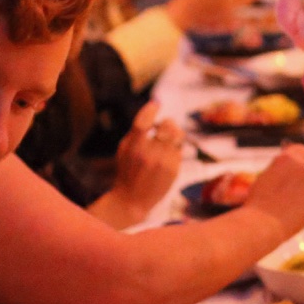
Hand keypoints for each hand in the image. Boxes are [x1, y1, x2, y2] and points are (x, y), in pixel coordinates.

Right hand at [105, 105, 181, 221]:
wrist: (132, 200)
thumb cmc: (127, 170)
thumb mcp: (124, 149)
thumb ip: (137, 132)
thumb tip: (152, 109)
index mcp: (133, 147)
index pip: (143, 122)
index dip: (151, 109)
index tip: (156, 104)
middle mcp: (149, 154)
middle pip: (167, 126)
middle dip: (168, 122)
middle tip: (164, 124)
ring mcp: (163, 162)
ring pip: (178, 135)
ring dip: (175, 131)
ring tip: (168, 136)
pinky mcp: (173, 169)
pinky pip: (179, 150)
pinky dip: (175, 147)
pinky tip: (166, 153)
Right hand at [242, 146, 303, 233]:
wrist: (263, 223)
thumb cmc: (258, 201)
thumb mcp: (267, 174)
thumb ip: (284, 168)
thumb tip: (294, 166)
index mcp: (288, 157)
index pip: (303, 150)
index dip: (302, 158)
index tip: (301, 163)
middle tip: (297, 186)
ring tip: (296, 198)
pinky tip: (299, 207)